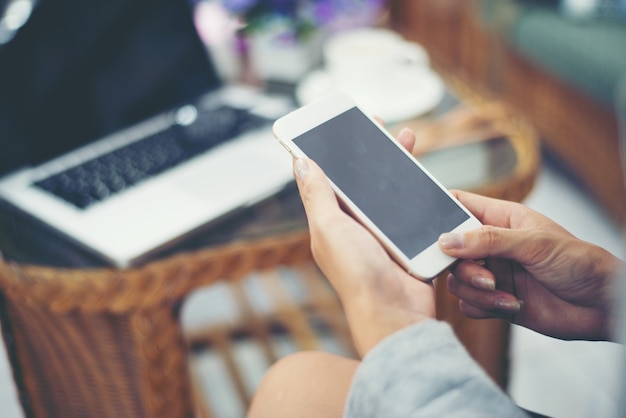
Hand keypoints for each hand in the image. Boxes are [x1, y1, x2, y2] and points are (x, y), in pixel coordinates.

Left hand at [293, 128, 435, 356]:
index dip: (331, 152)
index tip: (339, 126)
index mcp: (329, 222)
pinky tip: (422, 173)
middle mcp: (352, 226)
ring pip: (386, 190)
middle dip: (368, 151)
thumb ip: (317, 196)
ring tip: (405, 138)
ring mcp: (380, 233)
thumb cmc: (357, 275)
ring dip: (394, 164)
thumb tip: (299, 162)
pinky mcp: (404, 241)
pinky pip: (409, 208)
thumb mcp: (330, 229)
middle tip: (377, 124)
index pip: (327, 178)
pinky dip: (414, 189)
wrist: (395, 313)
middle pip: (360, 180)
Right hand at [438, 190, 622, 340]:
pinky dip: (483, 307)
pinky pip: (468, 305)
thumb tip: (446, 240)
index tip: (430, 229)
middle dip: (462, 266)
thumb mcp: (533, 243)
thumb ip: (488, 240)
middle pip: (450, 250)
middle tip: (486, 276)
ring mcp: (493, 273)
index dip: (440, 213)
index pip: (459, 206)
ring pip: (457, 280)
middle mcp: (492, 246)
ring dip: (475, 291)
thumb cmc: (580, 263)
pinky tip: (510, 306)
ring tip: (504, 293)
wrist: (601, 307)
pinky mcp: (495, 301)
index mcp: (500, 219)